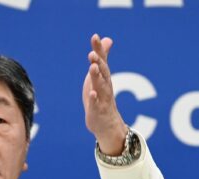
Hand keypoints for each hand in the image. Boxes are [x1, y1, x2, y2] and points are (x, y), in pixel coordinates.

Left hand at [82, 34, 126, 154]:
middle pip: (102, 71)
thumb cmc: (101, 96)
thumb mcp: (100, 75)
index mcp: (104, 76)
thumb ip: (102, 57)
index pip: (102, 60)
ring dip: (96, 76)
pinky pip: (96, 104)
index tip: (94, 36)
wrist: (107, 123)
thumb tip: (107, 38)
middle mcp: (105, 85)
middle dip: (98, 62)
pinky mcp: (97, 110)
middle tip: (92, 53)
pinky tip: (92, 93)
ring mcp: (102, 98)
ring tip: (92, 66)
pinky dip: (94, 98)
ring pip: (100, 85)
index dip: (98, 49)